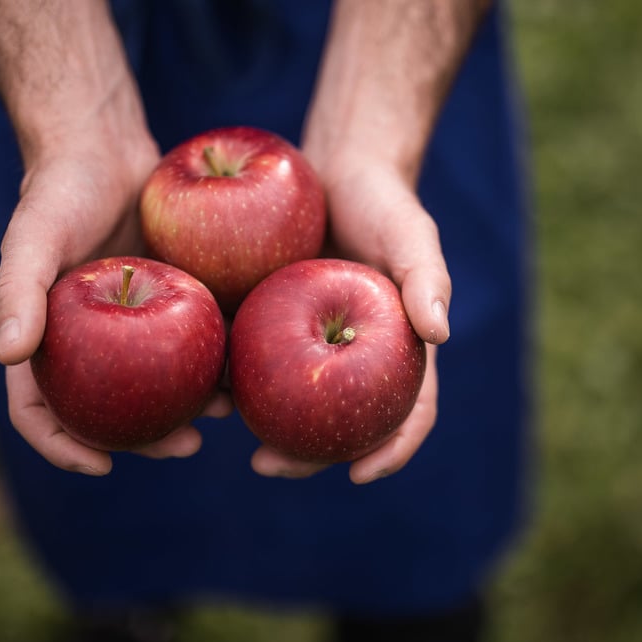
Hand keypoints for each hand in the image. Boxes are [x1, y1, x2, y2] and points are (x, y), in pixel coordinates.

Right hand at [0, 122, 230, 475]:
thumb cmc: (59, 188)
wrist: (107, 145)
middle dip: (147, 439)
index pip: (41, 411)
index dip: (64, 447)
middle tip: (187, 447)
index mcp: (47, 341)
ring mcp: (133, 328)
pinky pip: (193, 342)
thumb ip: (17, 292)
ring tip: (228, 411)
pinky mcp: (173, 301)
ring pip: (160, 385)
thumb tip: (8, 357)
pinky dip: (216, 361)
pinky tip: (247, 369)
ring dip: (191, 407)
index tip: (102, 467)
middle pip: (112, 411)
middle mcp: (89, 344)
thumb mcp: (33, 236)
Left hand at [250, 154, 451, 483]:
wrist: (333, 166)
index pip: (407, 414)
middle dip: (305, 457)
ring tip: (223, 426)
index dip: (389, 450)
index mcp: (397, 354)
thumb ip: (427, 278)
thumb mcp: (411, 233)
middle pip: (336, 426)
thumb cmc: (383, 200)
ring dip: (257, 424)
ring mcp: (308, 346)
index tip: (359, 475)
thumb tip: (440, 334)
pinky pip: (250, 359)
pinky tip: (201, 380)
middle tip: (267, 465)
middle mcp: (353, 361)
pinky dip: (230, 376)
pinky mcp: (268, 323)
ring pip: (287, 404)